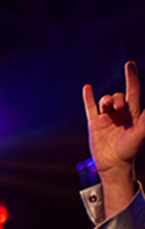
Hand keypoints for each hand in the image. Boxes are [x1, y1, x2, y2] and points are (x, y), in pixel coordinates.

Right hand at [83, 60, 140, 218]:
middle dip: (116, 97)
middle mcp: (120, 114)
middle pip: (117, 96)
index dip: (131, 77)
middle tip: (117, 106)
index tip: (129, 64)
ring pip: (104, 101)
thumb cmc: (130, 150)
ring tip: (106, 107)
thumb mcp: (140, 132)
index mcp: (133, 113)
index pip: (132, 90)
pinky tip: (88, 88)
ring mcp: (106, 118)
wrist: (114, 164)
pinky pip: (90, 107)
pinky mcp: (94, 124)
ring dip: (104, 100)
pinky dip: (88, 97)